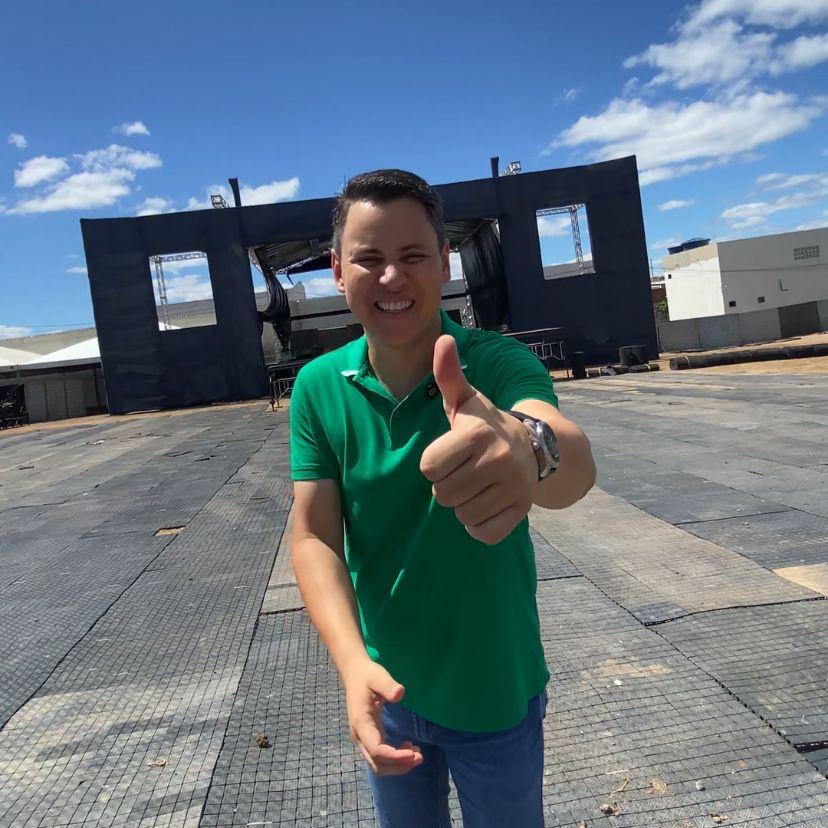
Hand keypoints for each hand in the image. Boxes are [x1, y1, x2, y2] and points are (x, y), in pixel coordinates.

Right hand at [343, 660, 422, 776]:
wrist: (354, 674)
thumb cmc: (367, 675)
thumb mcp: (377, 676)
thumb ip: (388, 685)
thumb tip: (399, 694)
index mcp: (361, 722)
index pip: (376, 749)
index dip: (394, 756)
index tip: (413, 753)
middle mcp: (359, 735)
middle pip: (377, 763)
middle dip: (398, 765)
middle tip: (420, 756)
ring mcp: (363, 738)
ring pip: (378, 764)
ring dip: (397, 765)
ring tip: (417, 754)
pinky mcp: (368, 737)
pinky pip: (380, 756)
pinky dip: (394, 759)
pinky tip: (409, 748)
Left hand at [420, 335, 537, 545]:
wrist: (536, 447)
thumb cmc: (486, 425)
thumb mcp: (466, 401)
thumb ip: (448, 375)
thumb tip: (442, 339)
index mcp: (476, 434)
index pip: (428, 468)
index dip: (435, 463)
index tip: (452, 453)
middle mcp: (497, 460)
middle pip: (442, 495)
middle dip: (448, 485)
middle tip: (465, 470)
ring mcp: (512, 488)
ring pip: (461, 514)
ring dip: (463, 504)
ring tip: (478, 484)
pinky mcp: (520, 511)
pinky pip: (482, 533)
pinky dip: (480, 524)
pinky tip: (488, 503)